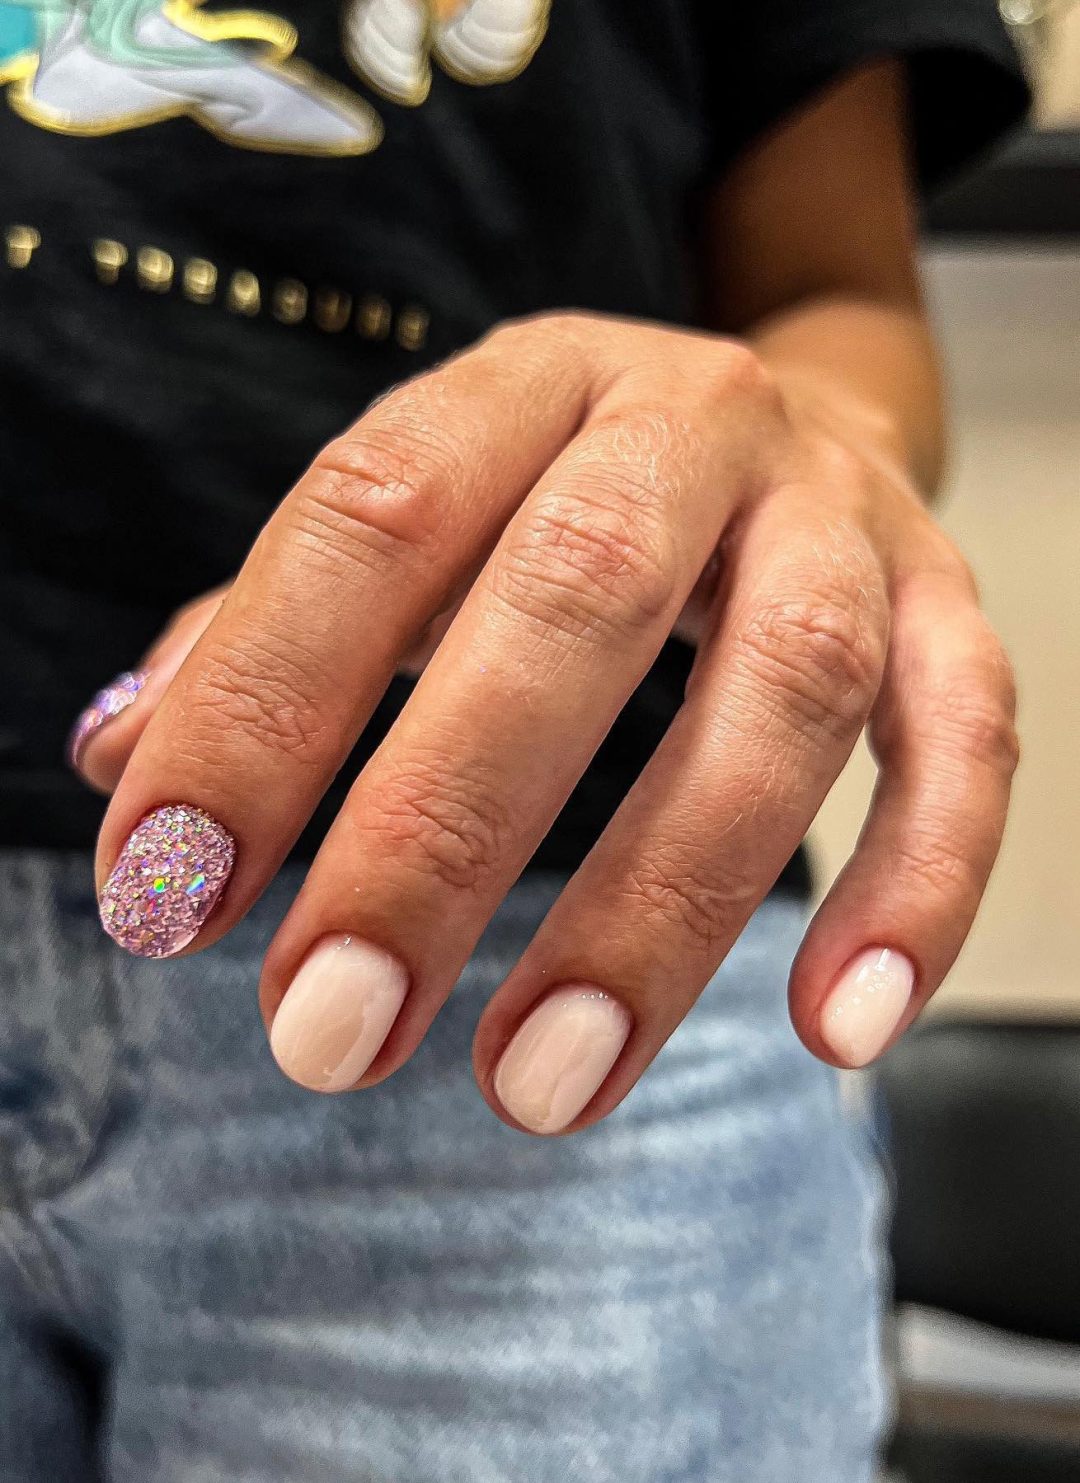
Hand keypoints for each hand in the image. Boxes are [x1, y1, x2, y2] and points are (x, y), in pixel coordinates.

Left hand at [84, 313, 1016, 1133]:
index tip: (168, 894)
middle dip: (437, 832)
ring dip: (660, 905)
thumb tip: (127, 759)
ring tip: (539, 1085)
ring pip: (782, 689)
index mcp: (523, 386)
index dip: (258, 705)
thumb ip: (270, 632)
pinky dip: (915, 887)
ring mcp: (839, 517)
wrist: (781, 415)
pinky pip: (965, 746)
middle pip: (569, 600)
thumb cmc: (556, 499)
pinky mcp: (951, 610)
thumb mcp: (417, 523)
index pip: (372, 517)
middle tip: (331, 1031)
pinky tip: (836, 1030)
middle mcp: (690, 426)